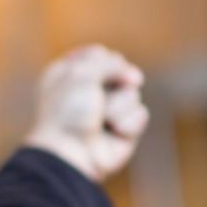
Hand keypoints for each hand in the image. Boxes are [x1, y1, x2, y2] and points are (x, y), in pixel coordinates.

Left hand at [22, 43, 148, 182]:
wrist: (70, 153)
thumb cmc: (67, 113)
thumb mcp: (81, 74)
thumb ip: (108, 62)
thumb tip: (134, 77)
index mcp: (66, 75)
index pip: (98, 54)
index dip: (102, 59)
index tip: (90, 68)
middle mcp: (86, 91)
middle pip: (121, 71)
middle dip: (115, 82)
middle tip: (99, 96)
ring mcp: (105, 111)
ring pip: (132, 93)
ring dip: (119, 105)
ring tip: (101, 120)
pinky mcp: (122, 130)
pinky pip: (140, 114)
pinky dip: (128, 123)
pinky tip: (113, 133)